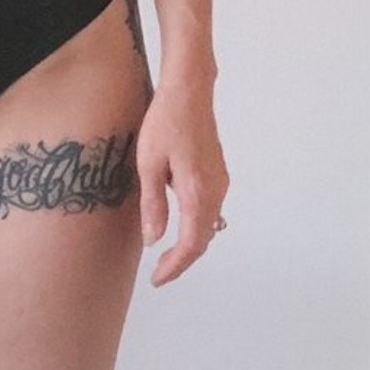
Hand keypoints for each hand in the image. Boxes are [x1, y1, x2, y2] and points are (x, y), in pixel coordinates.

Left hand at [136, 79, 228, 286]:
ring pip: (208, 224)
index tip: (158, 279)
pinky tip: (179, 220)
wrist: (189, 90)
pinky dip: (196, 223)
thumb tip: (155, 240)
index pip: (192, 244)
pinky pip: (210, 208)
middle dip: (182, 259)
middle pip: (204, 239)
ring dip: (190, 241)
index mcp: (198, 193)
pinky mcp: (217, 171)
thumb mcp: (149, 163)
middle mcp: (215, 191)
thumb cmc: (165, 122)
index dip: (176, 267)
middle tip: (159, 271)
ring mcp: (220, 180)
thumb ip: (153, 204)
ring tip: (166, 251)